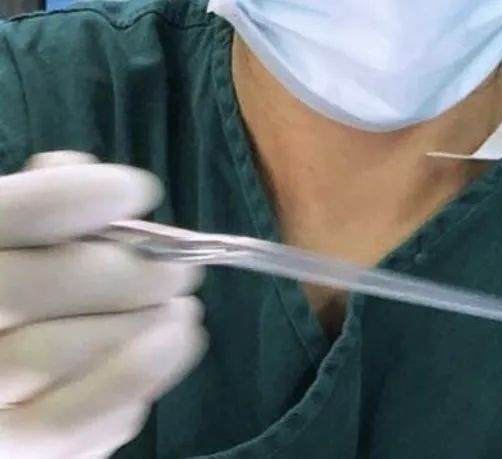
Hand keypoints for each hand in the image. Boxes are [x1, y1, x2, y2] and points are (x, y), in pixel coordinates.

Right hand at [0, 152, 206, 457]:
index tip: (138, 189)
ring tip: (184, 313)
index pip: (6, 218)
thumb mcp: (6, 242)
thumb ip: (33, 206)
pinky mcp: (7, 451)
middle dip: (123, 273)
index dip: (75, 198)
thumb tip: (85, 177)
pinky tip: (165, 354)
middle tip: (179, 271)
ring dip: (139, 328)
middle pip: (29, 290)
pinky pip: (67, 425)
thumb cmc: (8, 301)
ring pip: (52, 356)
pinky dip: (129, 384)